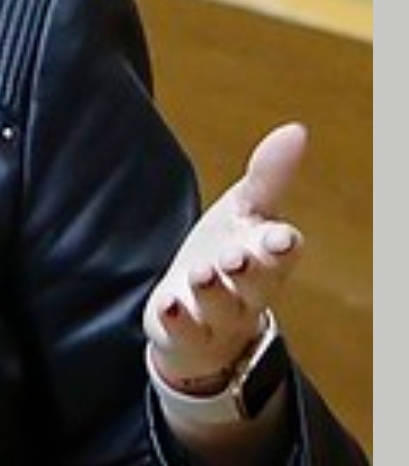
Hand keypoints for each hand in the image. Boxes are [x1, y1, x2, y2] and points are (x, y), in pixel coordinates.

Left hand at [143, 123, 306, 390]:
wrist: (201, 317)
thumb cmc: (229, 256)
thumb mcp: (244, 213)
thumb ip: (268, 177)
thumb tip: (296, 129)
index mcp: (267, 258)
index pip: (282, 253)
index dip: (282, 247)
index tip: (281, 237)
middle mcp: (248, 291)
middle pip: (258, 283)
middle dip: (250, 270)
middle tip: (237, 255)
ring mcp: (218, 318)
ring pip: (221, 308)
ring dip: (212, 291)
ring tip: (200, 272)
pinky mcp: (185, 336)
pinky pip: (185, 333)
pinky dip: (178, 321)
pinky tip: (168, 304)